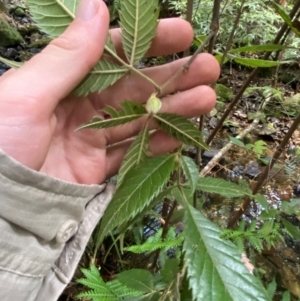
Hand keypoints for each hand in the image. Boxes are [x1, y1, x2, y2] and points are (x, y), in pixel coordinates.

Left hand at [0, 0, 218, 184]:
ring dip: (174, 110)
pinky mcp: (98, 171)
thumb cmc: (0, 146)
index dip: (148, 43)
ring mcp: (91, 142)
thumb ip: (67, 55)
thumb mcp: (26, 95)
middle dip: (173, 77)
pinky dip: (158, 146)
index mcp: (63, 84)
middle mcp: (81, 109)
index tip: (183, 34)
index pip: (113, 56)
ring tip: (206, 99)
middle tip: (209, 68)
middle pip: (135, 89)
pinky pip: (133, 155)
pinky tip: (182, 136)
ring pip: (141, 121)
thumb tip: (96, 4)